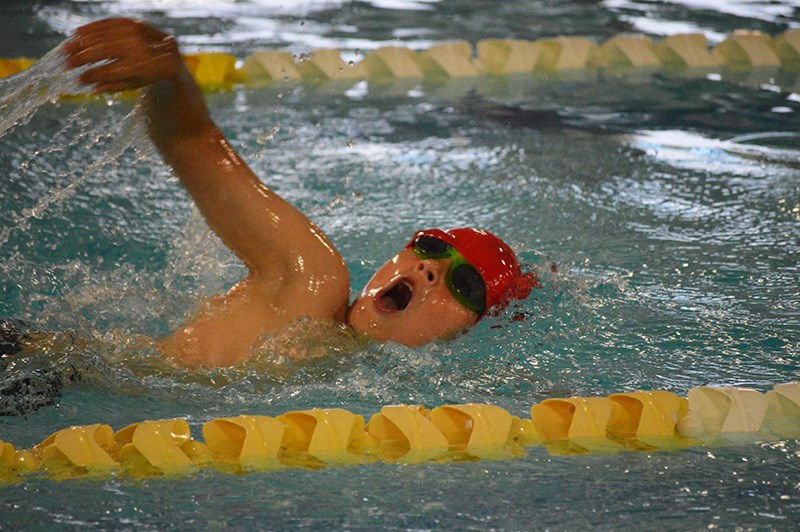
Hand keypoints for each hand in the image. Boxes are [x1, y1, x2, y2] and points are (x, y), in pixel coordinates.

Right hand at [63, 18, 183, 92]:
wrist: (171, 54)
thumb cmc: (149, 74)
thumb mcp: (136, 84)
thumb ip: (114, 86)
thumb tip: (91, 89)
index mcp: (140, 66)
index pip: (110, 71)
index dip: (93, 76)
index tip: (78, 80)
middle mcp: (138, 48)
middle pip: (103, 52)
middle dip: (82, 58)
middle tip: (66, 64)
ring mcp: (135, 33)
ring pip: (103, 36)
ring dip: (81, 42)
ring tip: (65, 49)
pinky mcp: (132, 23)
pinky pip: (107, 23)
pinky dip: (91, 28)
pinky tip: (76, 33)